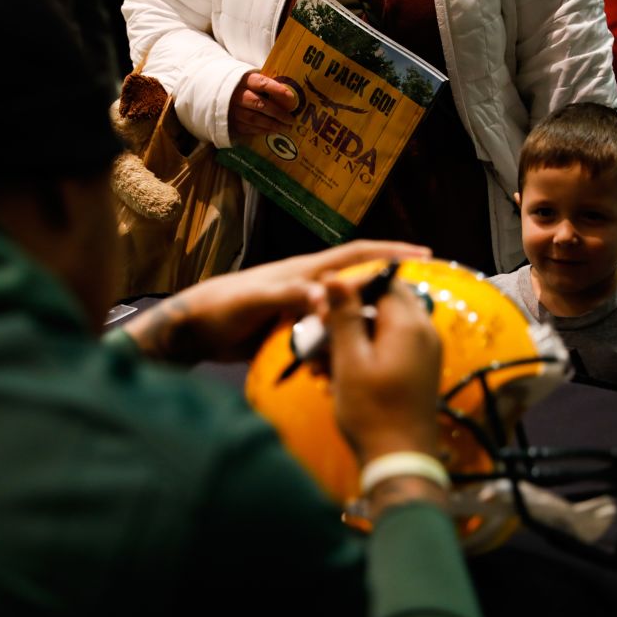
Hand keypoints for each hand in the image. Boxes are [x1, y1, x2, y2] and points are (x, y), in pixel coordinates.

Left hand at [123, 240, 430, 364]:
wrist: (193, 331)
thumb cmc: (219, 309)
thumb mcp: (253, 301)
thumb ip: (286, 296)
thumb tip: (325, 296)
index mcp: (304, 273)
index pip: (355, 256)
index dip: (388, 253)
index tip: (423, 255)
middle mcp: (308, 287)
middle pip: (358, 284)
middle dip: (388, 288)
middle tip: (422, 303)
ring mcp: (302, 309)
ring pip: (346, 313)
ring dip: (367, 323)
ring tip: (394, 340)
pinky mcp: (294, 331)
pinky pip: (329, 336)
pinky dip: (344, 346)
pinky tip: (356, 363)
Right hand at [228, 71, 297, 137]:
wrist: (213, 91)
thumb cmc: (239, 84)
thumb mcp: (248, 78)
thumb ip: (264, 84)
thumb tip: (286, 95)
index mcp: (243, 80)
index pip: (262, 83)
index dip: (277, 90)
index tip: (291, 98)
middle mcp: (237, 95)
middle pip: (260, 104)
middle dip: (278, 113)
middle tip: (291, 120)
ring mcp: (232, 110)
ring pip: (254, 119)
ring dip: (272, 125)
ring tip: (286, 128)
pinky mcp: (230, 122)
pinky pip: (248, 128)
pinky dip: (262, 131)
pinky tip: (273, 131)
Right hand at [325, 271, 442, 464]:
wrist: (400, 459)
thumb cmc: (371, 412)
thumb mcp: (350, 360)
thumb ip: (345, 315)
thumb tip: (335, 275)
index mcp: (408, 324)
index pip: (382, 282)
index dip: (350, 289)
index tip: (324, 310)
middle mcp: (424, 331)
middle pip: (384, 303)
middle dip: (350, 315)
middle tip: (321, 336)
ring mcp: (426, 351)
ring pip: (385, 326)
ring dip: (353, 338)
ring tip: (322, 365)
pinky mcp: (421, 368)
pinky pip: (392, 346)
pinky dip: (367, 353)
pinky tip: (340, 376)